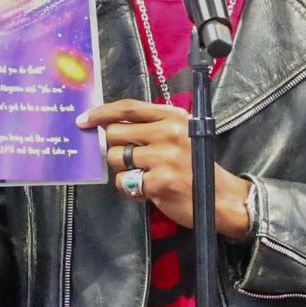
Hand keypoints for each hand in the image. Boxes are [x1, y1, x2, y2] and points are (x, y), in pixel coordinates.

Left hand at [76, 99, 250, 237]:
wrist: (221, 199)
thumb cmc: (195, 166)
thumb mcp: (179, 136)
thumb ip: (149, 126)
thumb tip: (107, 125)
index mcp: (173, 117)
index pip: (128, 108)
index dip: (101, 112)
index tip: (83, 120)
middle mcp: (169, 132)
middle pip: (115, 133)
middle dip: (114, 148)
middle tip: (128, 159)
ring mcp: (164, 157)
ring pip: (116, 158)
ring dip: (123, 171)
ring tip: (142, 176)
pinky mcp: (160, 182)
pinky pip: (124, 182)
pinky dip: (130, 189)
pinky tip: (147, 190)